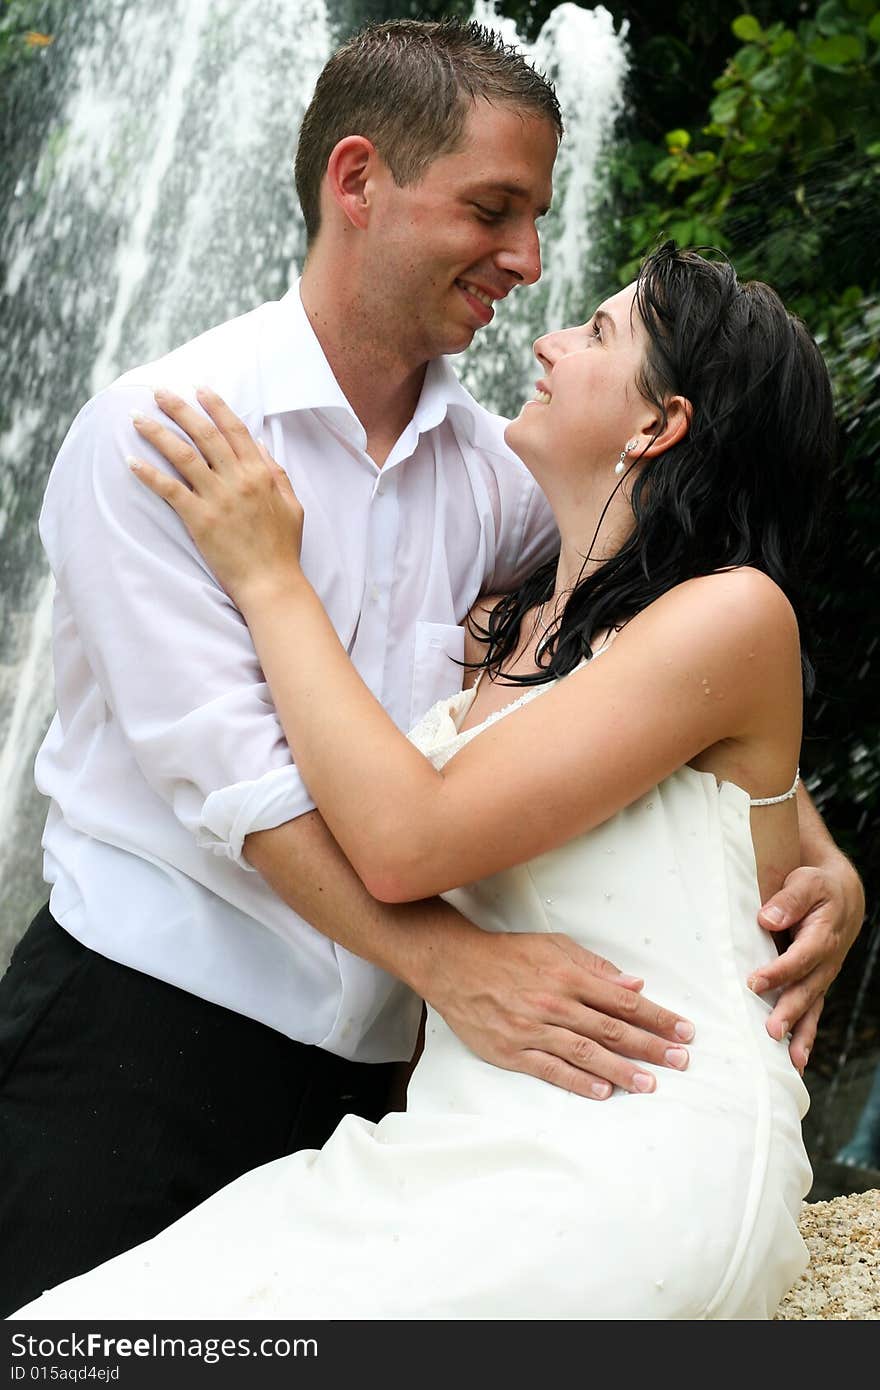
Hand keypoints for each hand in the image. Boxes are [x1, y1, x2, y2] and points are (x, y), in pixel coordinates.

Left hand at [128, 387, 303, 606]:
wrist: (272, 583)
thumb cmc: (282, 548)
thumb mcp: (291, 504)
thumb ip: (276, 472)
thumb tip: (259, 443)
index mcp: (261, 473)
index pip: (235, 430)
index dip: (216, 406)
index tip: (199, 389)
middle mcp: (238, 480)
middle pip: (204, 435)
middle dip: (180, 409)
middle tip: (159, 392)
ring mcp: (218, 499)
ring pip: (183, 455)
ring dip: (158, 434)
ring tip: (137, 419)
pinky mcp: (200, 520)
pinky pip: (170, 490)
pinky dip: (149, 474)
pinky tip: (132, 462)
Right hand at [418, 928, 694, 1098]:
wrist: (455, 966)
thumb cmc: (507, 955)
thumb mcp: (553, 946)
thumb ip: (595, 967)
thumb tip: (633, 986)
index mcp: (568, 976)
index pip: (623, 1001)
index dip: (657, 1016)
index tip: (683, 1030)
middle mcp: (555, 1004)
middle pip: (612, 1029)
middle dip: (651, 1046)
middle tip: (681, 1060)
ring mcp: (533, 1030)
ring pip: (587, 1053)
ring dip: (622, 1070)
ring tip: (650, 1083)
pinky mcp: (514, 1051)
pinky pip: (552, 1070)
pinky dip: (579, 1081)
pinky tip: (604, 1091)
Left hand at [751, 858, 864, 1074]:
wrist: (842, 895)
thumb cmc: (817, 887)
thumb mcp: (806, 883)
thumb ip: (789, 900)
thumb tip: (767, 919)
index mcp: (823, 935)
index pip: (800, 957)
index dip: (779, 971)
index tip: (755, 982)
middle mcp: (826, 961)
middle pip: (807, 989)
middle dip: (790, 1012)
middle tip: (771, 1031)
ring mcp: (823, 975)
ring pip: (812, 1007)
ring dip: (800, 1033)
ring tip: (790, 1061)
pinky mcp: (816, 983)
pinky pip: (812, 1012)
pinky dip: (805, 1036)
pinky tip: (794, 1060)